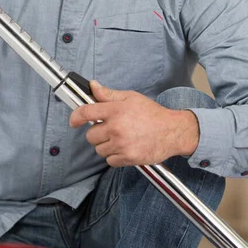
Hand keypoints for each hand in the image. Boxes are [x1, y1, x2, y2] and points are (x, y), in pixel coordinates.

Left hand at [69, 80, 199, 166]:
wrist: (173, 131)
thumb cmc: (152, 114)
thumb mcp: (131, 98)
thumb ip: (109, 94)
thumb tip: (92, 86)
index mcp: (116, 110)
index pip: (86, 112)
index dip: (76, 117)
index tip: (74, 122)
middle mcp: (116, 127)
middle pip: (91, 136)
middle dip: (98, 133)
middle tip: (111, 129)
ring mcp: (122, 144)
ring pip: (99, 150)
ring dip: (106, 146)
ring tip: (121, 139)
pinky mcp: (128, 158)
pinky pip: (110, 161)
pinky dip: (115, 157)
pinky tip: (125, 148)